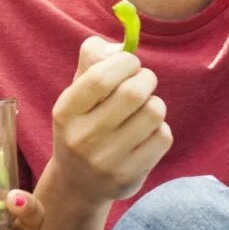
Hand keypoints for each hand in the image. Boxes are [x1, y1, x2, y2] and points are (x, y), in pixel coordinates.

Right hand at [51, 36, 172, 201]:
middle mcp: (82, 138)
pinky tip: (146, 132)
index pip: (101, 77)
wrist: (77, 184)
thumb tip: (120, 45)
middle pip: (133, 93)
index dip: (125, 62)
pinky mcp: (129, 175)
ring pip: (153, 113)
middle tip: (143, 81)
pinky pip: (163, 137)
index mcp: (65, 112)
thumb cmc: (81, 126)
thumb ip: (91, 61)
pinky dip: (160, 128)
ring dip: (155, 103)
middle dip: (146, 78)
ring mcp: (106, 160)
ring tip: (145, 107)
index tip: (130, 62)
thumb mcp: (75, 94)